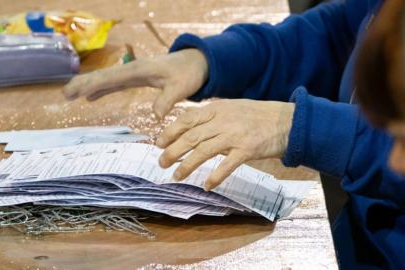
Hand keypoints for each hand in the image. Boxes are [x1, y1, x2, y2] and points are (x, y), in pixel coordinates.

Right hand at [63, 49, 208, 118]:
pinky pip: (114, 84)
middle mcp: (132, 70)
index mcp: (138, 70)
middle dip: (82, 83)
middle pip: (102, 76)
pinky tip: (92, 96)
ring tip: (69, 95)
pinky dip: (100, 89)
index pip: (110, 78)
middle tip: (64, 94)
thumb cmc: (188, 74)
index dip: (92, 85)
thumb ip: (167, 101)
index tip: (76, 91)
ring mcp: (133, 73)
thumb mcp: (181, 88)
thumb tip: (156, 117)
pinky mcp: (136, 78)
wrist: (196, 62)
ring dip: (87, 86)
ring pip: (105, 79)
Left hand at [155, 99, 294, 190]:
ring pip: (203, 151)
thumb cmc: (257, 116)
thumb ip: (212, 116)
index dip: (170, 131)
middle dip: (172, 150)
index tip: (158, 143)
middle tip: (161, 163)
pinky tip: (207, 185)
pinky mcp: (247, 150)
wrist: (286, 121)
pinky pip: (227, 165)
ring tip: (176, 176)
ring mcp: (235, 135)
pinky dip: (215, 177)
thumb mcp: (231, 108)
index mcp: (217, 109)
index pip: (187, 119)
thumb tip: (189, 126)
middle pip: (191, 136)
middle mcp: (223, 121)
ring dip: (186, 165)